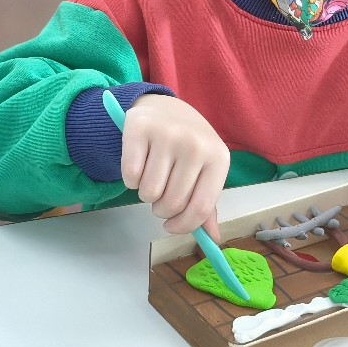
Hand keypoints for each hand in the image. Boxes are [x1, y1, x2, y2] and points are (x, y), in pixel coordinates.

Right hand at [120, 94, 230, 236]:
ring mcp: (168, 135)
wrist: (165, 107)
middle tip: (160, 196)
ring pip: (148, 193)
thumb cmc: (188, 145)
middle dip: (161, 209)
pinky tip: (138, 166)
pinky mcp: (140, 128)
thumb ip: (207, 204)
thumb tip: (213, 238)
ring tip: (151, 179)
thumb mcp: (205, 169)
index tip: (170, 227)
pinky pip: (130, 176)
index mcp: (218, 158)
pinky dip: (130, 180)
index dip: (183, 226)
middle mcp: (195, 144)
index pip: (201, 208)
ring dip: (145, 195)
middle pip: (172, 203)